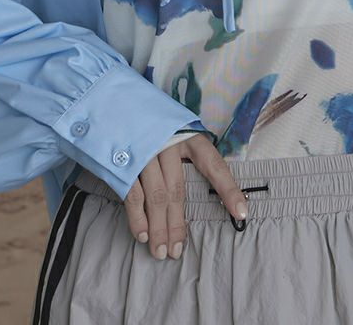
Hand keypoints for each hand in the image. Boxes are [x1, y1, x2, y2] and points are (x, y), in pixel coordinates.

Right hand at [123, 133, 247, 260]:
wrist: (111, 101)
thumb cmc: (150, 121)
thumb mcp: (174, 126)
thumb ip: (187, 154)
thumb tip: (207, 190)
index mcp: (186, 133)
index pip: (212, 164)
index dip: (228, 189)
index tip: (242, 213)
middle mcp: (167, 142)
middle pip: (177, 189)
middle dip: (177, 224)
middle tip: (176, 251)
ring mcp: (144, 151)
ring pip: (155, 196)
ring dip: (158, 228)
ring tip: (160, 251)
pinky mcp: (123, 160)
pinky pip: (132, 194)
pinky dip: (137, 218)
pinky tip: (143, 234)